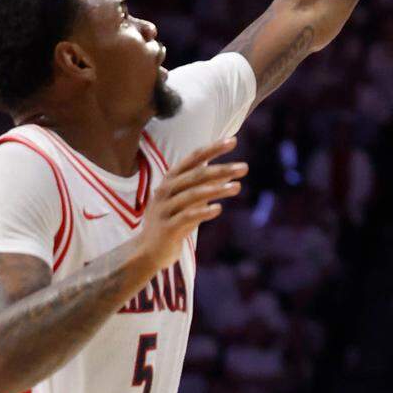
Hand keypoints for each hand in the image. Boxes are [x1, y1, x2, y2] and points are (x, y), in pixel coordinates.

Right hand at [138, 139, 246, 271]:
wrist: (148, 251)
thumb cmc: (173, 221)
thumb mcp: (190, 201)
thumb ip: (207, 186)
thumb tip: (230, 172)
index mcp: (171, 180)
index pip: (193, 159)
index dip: (212, 148)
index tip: (232, 140)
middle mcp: (165, 191)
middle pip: (195, 175)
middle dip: (221, 169)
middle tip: (244, 167)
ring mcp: (164, 209)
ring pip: (192, 195)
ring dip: (217, 190)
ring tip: (237, 187)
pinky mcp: (167, 228)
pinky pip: (186, 217)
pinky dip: (202, 211)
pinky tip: (218, 209)